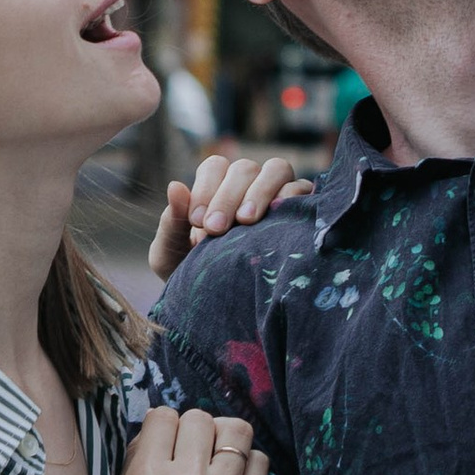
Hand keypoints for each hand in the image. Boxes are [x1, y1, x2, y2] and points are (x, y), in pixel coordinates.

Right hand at [104, 405, 270, 474]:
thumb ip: (138, 458)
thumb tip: (162, 425)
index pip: (163, 415)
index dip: (163, 428)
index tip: (164, 446)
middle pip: (199, 417)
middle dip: (193, 432)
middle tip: (190, 455)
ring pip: (235, 428)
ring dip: (223, 440)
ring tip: (215, 460)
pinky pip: (259, 460)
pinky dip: (247, 463)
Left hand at [146, 147, 312, 281]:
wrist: (218, 307)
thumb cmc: (191, 273)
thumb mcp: (172, 253)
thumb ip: (172, 221)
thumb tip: (175, 186)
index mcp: (216, 186)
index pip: (215, 167)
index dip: (206, 188)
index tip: (197, 221)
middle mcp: (248, 183)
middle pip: (244, 168)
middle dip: (228, 196)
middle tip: (216, 229)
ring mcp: (277, 192)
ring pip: (277, 169)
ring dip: (260, 191)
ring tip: (247, 221)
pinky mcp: (301, 209)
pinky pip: (303, 190)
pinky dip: (292, 198)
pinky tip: (277, 224)